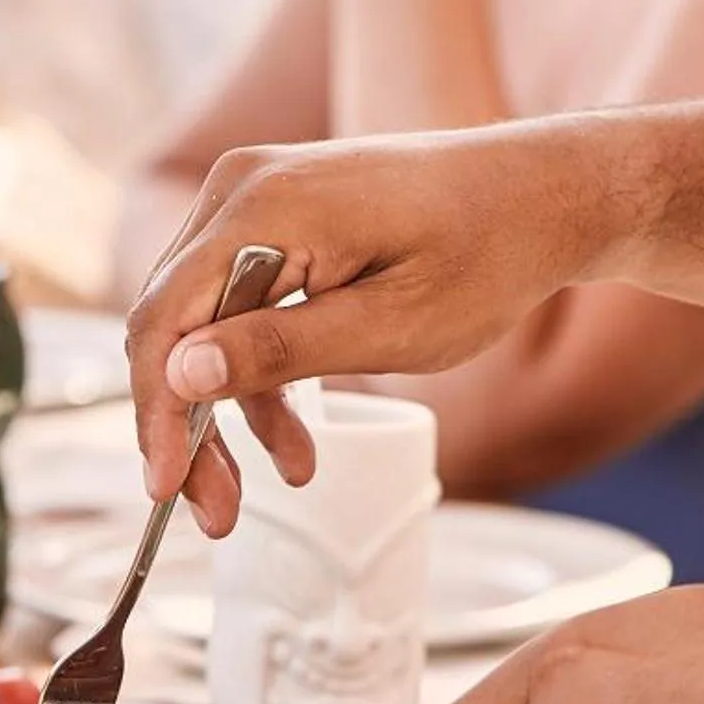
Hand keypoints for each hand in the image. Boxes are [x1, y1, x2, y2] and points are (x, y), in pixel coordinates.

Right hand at [124, 127, 627, 534]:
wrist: (547, 194)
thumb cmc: (488, 254)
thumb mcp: (389, 326)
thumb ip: (279, 350)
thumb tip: (178, 375)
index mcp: (262, 207)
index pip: (164, 321)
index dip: (156, 414)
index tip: (165, 490)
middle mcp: (242, 190)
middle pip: (173, 326)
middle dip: (189, 426)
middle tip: (217, 513)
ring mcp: (257, 199)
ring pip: (203, 326)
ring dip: (228, 412)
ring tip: (270, 486)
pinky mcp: (279, 220)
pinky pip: (241, 307)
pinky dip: (261, 375)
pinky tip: (296, 442)